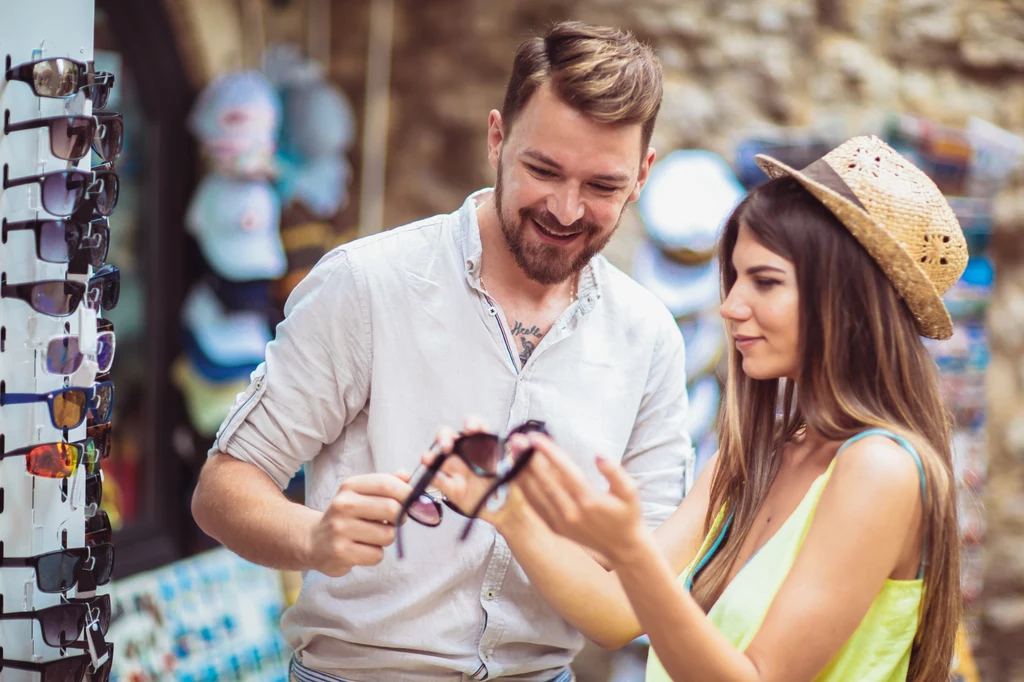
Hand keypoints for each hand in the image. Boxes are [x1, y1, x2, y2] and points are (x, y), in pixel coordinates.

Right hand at [307, 472, 411, 576]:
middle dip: (400, 518)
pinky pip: (377, 555)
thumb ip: (386, 484)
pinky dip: (375, 555)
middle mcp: (343, 505)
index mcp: (350, 486)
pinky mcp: (341, 552)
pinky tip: (362, 550)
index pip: (386, 484)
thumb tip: (407, 476)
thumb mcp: (362, 494)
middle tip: (394, 521)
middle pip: (392, 509)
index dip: (406, 493)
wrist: (314, 541)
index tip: (411, 501)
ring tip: (372, 537)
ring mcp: (340, 529)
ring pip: (387, 535)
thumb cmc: (347, 516)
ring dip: (386, 538)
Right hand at [423, 416, 524, 526]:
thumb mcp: (519, 466)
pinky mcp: (452, 488)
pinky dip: (432, 477)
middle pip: (450, 437)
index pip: (475, 426)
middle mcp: (467, 453)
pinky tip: (429, 474)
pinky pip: (438, 480)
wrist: (510, 510)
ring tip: (428, 457)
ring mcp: (457, 470)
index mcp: (484, 443)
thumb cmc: (513, 484)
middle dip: (445, 437)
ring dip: (431, 455)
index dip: (471, 424)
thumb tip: (519, 441)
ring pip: (439, 457)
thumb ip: (518, 453)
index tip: (471, 429)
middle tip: (447, 445)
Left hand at [516, 433, 648, 565]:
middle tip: (516, 439)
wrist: (622, 547)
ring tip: (512, 451)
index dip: (549, 452)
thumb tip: (599, 455)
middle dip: (528, 458)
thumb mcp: (630, 492)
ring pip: (535, 493)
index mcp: (589, 500)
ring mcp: (560, 521)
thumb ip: (615, 472)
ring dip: (521, 471)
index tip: (536, 437)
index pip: (565, 471)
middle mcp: (571, 512)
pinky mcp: (554, 526)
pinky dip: (523, 488)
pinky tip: (515, 473)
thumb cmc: (627, 515)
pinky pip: (534, 505)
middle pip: (544, 480)